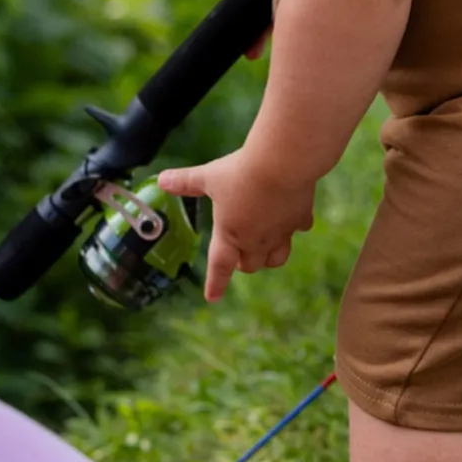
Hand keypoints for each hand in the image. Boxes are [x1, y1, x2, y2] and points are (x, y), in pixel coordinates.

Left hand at [157, 147, 314, 301]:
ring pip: (277, 257)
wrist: (282, 163)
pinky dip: (294, 228)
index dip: (215, 283)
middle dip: (243, 263)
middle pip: (251, 265)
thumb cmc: (241, 172)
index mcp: (230, 233)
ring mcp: (281, 231)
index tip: (212, 297)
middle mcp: (256, 239)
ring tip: (264, 246)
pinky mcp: (300, 218)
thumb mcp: (209, 176)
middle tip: (238, 255)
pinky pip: (299, 230)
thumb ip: (186, 181)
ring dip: (269, 256)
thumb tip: (161, 180)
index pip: (220, 267)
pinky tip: (293, 219)